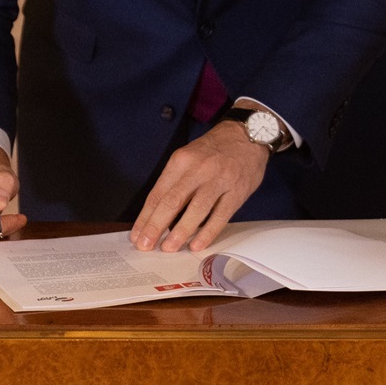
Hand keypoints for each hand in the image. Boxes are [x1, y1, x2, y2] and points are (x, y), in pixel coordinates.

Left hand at [130, 120, 268, 252]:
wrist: (248, 136)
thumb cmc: (214, 151)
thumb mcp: (188, 156)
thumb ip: (174, 182)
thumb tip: (156, 216)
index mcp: (182, 160)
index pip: (158, 193)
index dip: (146, 217)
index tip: (137, 235)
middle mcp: (199, 169)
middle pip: (173, 201)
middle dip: (156, 226)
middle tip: (146, 245)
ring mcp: (220, 180)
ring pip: (196, 210)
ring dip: (180, 232)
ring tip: (168, 248)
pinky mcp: (237, 192)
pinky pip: (220, 216)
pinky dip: (207, 232)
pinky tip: (196, 245)